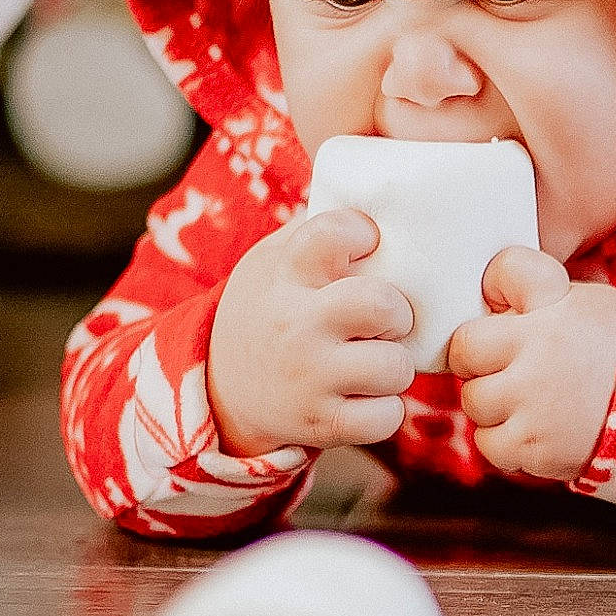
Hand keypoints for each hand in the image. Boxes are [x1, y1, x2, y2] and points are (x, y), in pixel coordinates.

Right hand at [207, 209, 415, 457]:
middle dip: (398, 312)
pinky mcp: (318, 423)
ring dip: (395, 365)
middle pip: (382, 305)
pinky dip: (386, 410)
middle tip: (386, 319)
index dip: (363, 233)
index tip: (367, 243)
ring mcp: (307, 377)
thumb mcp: (277, 259)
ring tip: (375, 358)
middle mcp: (296, 324)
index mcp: (287, 273)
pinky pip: (387, 417)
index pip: (335, 233)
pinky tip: (366, 396)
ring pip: (395, 366)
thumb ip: (322, 230)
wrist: (217, 386)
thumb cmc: (272, 307)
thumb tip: (386, 191)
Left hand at [447, 246, 615, 481]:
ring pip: (474, 401)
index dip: (491, 305)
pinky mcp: (533, 446)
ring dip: (493, 402)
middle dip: (482, 360)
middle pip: (466, 353)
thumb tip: (486, 292)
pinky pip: (487, 443)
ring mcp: (533, 405)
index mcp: (552, 309)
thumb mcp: (584, 300)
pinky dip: (504, 439)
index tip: (504, 321)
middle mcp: (538, 354)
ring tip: (530, 399)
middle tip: (511, 366)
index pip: (496, 282)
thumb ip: (534, 289)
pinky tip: (535, 426)